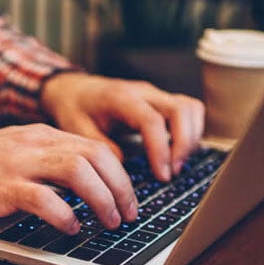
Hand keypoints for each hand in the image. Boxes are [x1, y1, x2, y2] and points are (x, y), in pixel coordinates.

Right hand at [0, 124, 138, 233]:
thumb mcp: (9, 154)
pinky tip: (71, 229)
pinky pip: (45, 199)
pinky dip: (65, 216)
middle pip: (96, 156)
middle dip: (121, 188)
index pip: (94, 147)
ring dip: (102, 200)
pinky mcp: (1, 187)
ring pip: (78, 171)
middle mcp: (32, 143)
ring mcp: (17, 163)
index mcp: (37, 135)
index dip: (120, 175)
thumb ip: (42, 163)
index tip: (127, 198)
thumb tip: (80, 188)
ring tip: (108, 222)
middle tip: (127, 214)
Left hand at [41, 72, 204, 181]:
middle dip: (184, 144)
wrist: (72, 89)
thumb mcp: (78, 132)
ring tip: (175, 165)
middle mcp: (143, 92)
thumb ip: (103, 150)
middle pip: (182, 109)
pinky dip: (189, 132)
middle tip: (172, 173)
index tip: (162, 176)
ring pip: (190, 108)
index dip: (161, 150)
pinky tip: (175, 154)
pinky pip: (187, 111)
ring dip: (191, 138)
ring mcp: (155, 94)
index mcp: (120, 97)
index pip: (152, 121)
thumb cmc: (74, 108)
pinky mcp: (160, 101)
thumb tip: (125, 172)